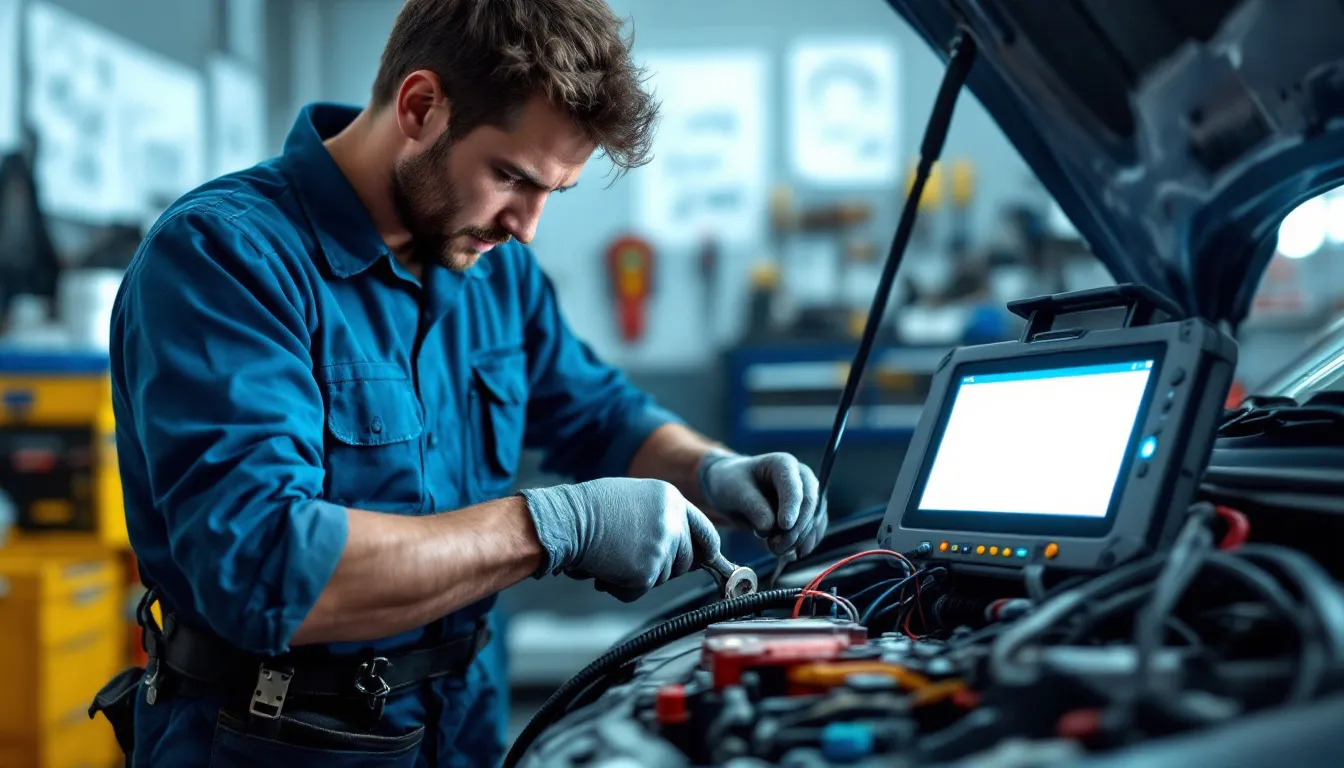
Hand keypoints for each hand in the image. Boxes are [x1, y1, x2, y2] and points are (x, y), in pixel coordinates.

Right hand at [520, 478, 720, 601]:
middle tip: (632, 558)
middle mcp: (672, 521)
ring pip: (662, 578)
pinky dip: (621, 587)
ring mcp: (662, 547)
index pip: (704, 530)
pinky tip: (605, 568)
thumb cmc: (589, 509)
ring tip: (612, 555)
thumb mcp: (634, 500)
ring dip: (637, 576)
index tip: (707, 560)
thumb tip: (680, 546)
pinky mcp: (646, 572)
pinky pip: (640, 591)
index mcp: (671, 499)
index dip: (705, 549)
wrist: (566, 520)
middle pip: (686, 561)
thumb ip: (661, 518)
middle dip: (663, 567)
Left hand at [699, 450, 827, 557]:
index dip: (791, 507)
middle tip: (776, 547)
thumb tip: (769, 528)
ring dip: (799, 540)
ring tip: (776, 551)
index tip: (784, 526)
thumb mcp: (735, 492)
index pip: (794, 487)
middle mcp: (801, 477)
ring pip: (814, 520)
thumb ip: (753, 507)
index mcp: (783, 464)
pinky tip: (793, 555)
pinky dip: (805, 544)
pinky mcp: (808, 513)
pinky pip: (814, 530)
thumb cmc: (732, 484)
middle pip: (809, 505)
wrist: (734, 490)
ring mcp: (807, 495)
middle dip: (795, 529)